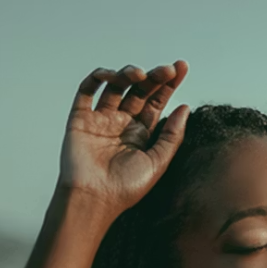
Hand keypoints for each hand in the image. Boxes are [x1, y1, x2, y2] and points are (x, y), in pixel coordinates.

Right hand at [57, 60, 189, 216]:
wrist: (93, 199)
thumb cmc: (126, 188)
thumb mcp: (158, 162)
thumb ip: (172, 135)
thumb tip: (186, 107)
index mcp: (141, 134)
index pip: (156, 102)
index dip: (168, 84)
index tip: (181, 67)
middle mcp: (122, 123)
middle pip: (139, 90)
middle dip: (154, 76)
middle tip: (167, 69)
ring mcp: (101, 119)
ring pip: (115, 86)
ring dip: (128, 74)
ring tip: (140, 75)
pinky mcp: (80, 118)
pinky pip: (87, 91)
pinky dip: (97, 77)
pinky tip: (111, 75)